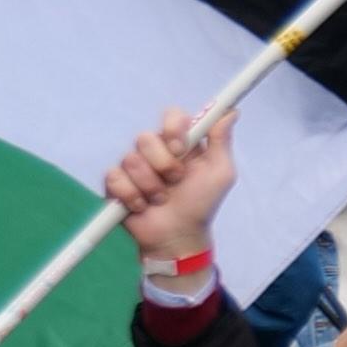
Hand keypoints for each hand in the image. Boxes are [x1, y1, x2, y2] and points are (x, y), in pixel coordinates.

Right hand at [103, 107, 236, 262]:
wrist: (177, 235)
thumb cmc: (201, 203)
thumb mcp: (220, 173)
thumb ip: (222, 141)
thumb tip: (230, 111)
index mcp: (181, 144)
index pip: (172, 116)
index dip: (173, 128)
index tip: (181, 147)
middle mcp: (155, 151)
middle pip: (146, 137)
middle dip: (163, 164)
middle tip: (176, 180)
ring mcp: (133, 166)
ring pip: (131, 159)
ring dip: (151, 185)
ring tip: (162, 199)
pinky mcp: (115, 183)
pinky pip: (115, 177)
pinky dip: (132, 196)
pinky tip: (142, 206)